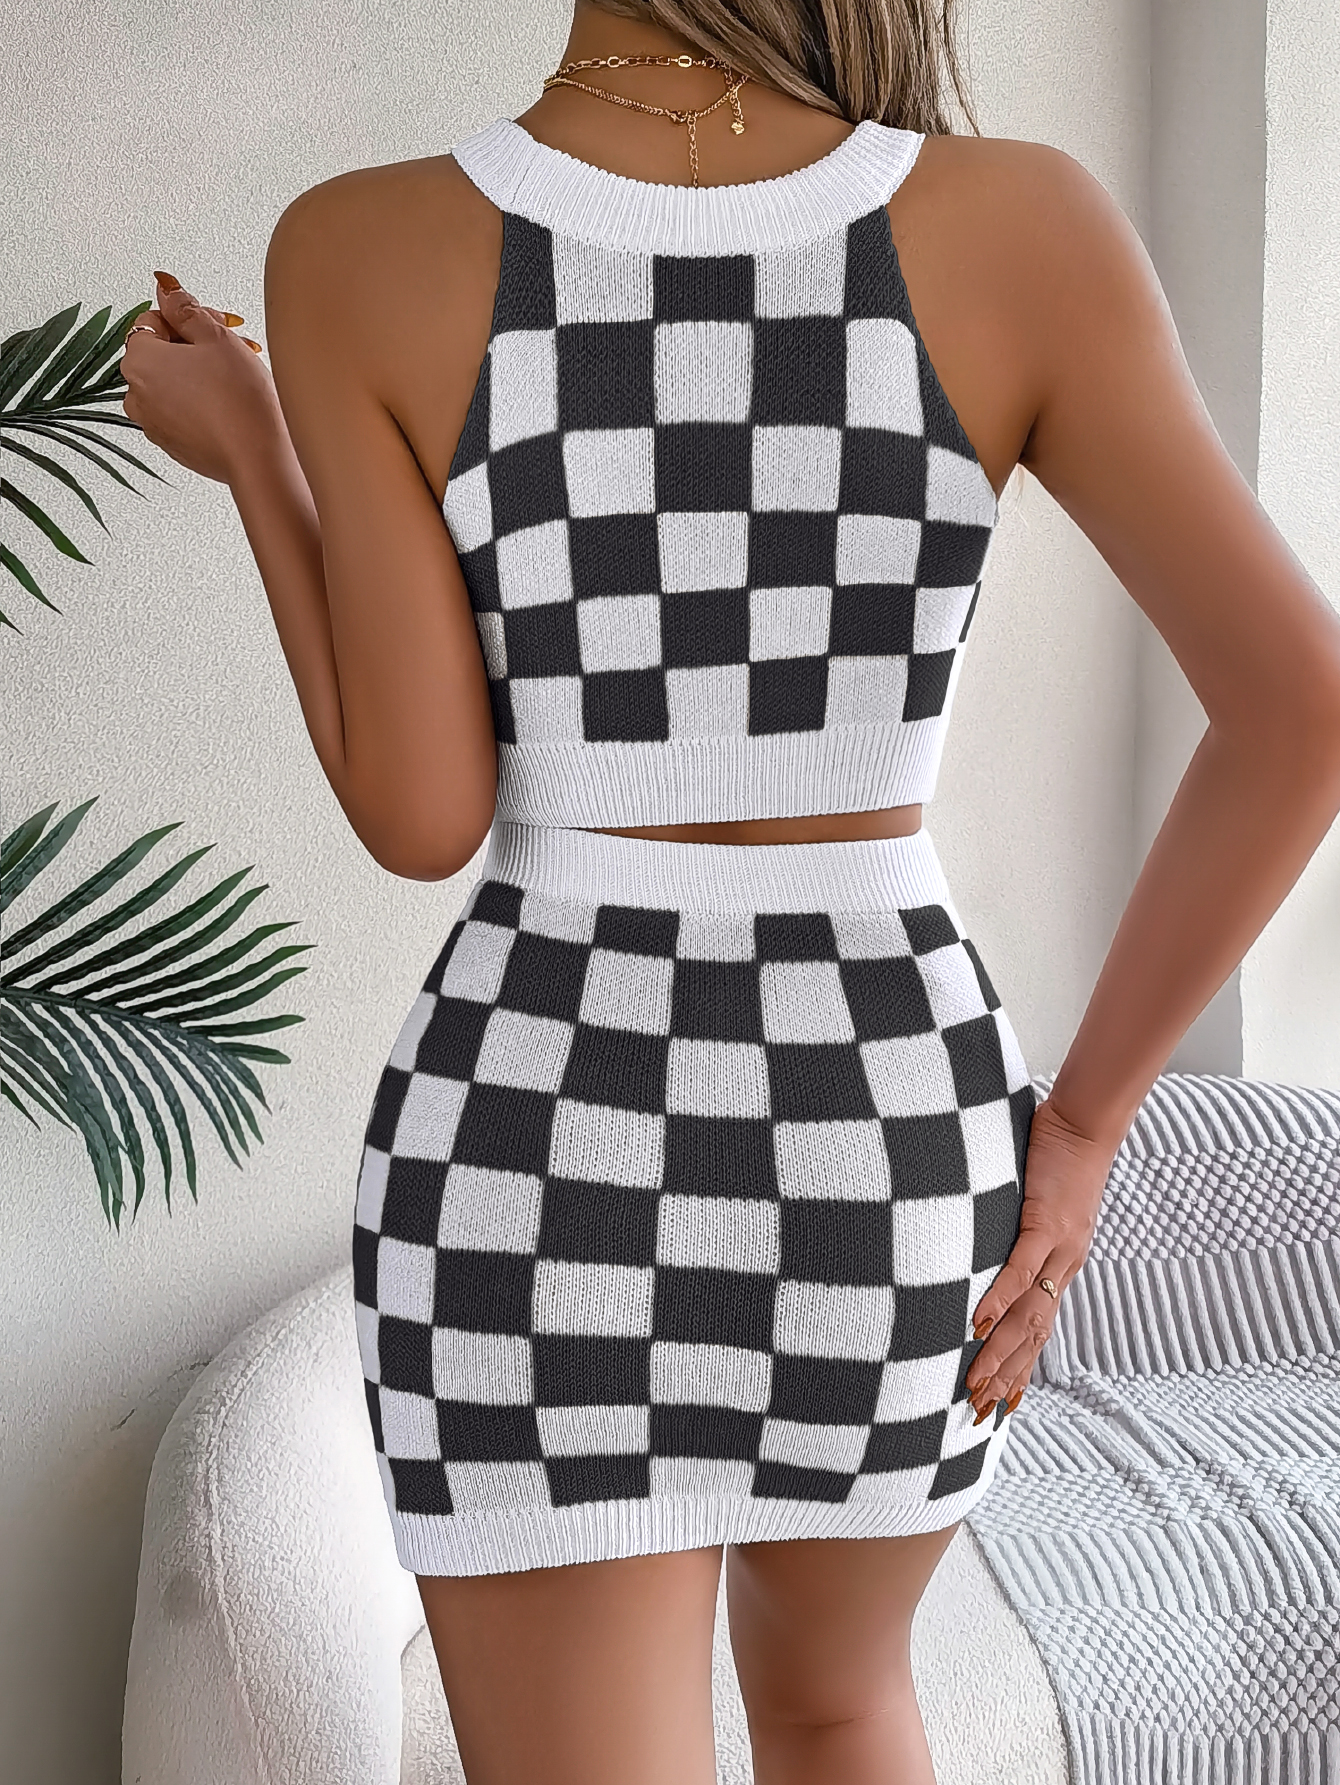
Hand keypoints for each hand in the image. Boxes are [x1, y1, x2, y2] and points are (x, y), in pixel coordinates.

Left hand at [119, 273, 284, 484]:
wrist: (258, 459)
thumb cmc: (240, 401)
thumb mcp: (216, 337)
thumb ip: (185, 308)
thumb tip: (167, 289)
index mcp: (139, 360)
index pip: (153, 318)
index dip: (188, 315)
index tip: (215, 323)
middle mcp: (136, 394)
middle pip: (161, 352)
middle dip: (194, 344)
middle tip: (230, 346)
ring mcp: (153, 424)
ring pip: (172, 383)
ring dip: (199, 372)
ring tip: (235, 377)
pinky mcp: (174, 446)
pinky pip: (182, 412)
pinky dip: (201, 402)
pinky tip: (230, 402)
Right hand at [963, 1094, 1114, 1420]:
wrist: (1085, 1123)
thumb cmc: (1056, 1157)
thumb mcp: (1037, 1206)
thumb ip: (1019, 1231)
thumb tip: (985, 1244)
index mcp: (1061, 1266)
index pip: (1040, 1329)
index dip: (1020, 1368)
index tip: (1001, 1402)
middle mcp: (1064, 1267)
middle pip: (1034, 1335)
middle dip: (1006, 1375)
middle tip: (978, 1411)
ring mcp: (1058, 1248)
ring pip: (1028, 1314)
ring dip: (1000, 1353)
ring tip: (974, 1383)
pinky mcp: (1045, 1222)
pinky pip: (1020, 1270)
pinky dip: (999, 1300)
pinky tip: (978, 1325)